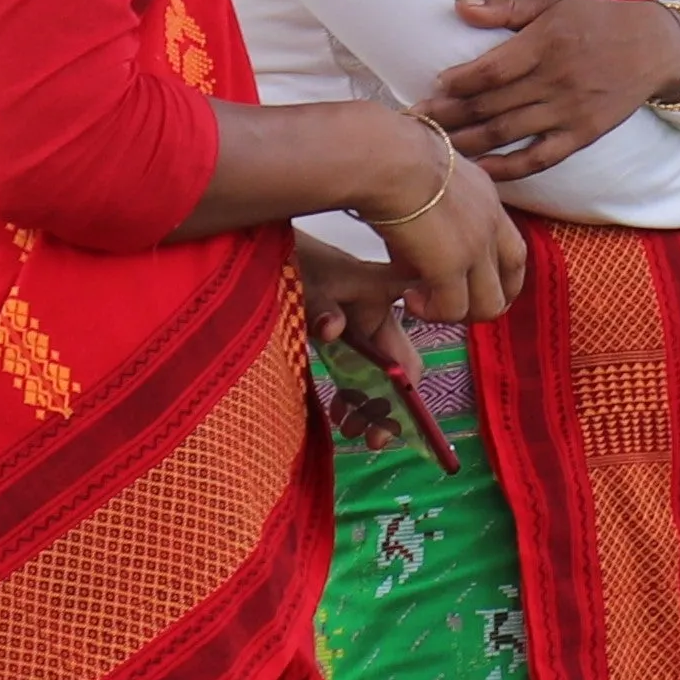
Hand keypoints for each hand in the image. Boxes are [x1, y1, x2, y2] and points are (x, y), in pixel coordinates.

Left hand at [295, 235, 429, 447]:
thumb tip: (333, 328)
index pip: (414, 328)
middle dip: (392, 404)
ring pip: (379, 375)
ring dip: (371, 405)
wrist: (264, 242)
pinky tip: (339, 414)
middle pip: (399, 366)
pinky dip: (353, 395)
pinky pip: (357, 373)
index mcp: (381, 294)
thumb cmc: (293, 254)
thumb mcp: (303, 276)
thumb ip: (318, 301)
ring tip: (352, 432)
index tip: (399, 403)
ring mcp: (361, 328)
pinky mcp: (342, 338)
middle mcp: (378, 314)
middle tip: (375, 437)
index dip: (415, 371)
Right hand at [360, 116, 528, 323]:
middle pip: (512, 280)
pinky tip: (407, 299)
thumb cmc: (391, 158)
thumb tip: (415, 244)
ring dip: (456, 312)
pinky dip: (432, 312)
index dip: (499, 275)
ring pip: (489, 304)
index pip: (512, 248)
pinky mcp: (451, 266)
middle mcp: (490, 225)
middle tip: (447, 305)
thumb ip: (432, 210)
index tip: (471, 285)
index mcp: (486, 199)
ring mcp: (476, 247)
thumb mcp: (426, 180)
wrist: (388, 157)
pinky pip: (453, 309)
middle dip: (484, 302)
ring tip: (421, 302)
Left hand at [425, 0, 679, 177]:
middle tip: (416, 122)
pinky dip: (508, 168)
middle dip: (448, 115)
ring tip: (435, 147)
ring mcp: (569, 110)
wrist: (655, 46)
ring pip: (506, 133)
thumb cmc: (597, 20)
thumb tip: (458, 6)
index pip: (489, 71)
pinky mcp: (582, 134)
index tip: (432, 87)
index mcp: (546, 43)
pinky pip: (539, 158)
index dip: (457, 83)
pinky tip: (481, 171)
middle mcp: (556, 79)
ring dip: (466, 141)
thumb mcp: (553, 3)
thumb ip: (505, 6)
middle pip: (489, 105)